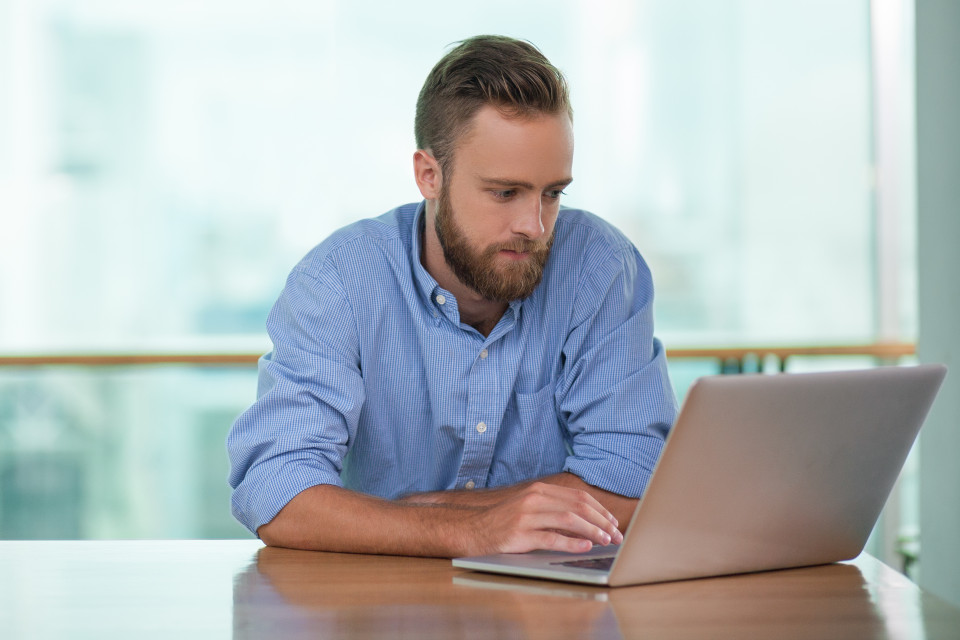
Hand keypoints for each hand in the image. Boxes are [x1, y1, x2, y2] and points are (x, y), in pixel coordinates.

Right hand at [462, 482, 623, 555]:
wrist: (471, 529)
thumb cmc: (503, 522)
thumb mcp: (529, 508)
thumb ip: (553, 510)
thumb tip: (586, 521)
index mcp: (539, 490)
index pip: (578, 497)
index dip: (600, 510)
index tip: (613, 523)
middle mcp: (534, 499)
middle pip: (577, 506)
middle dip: (601, 521)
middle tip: (616, 535)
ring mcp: (526, 516)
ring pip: (568, 519)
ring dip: (592, 530)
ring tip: (606, 541)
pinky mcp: (519, 534)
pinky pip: (551, 538)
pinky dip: (572, 542)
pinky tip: (585, 547)